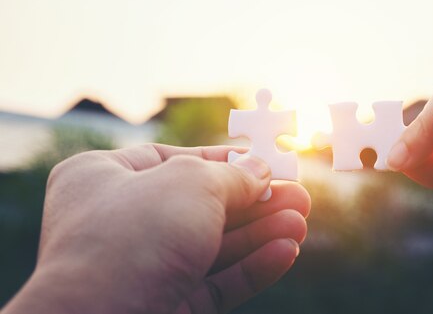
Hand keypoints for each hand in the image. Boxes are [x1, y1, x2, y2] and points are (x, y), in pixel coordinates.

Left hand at [2, 144, 310, 313]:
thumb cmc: (134, 236)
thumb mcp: (191, 184)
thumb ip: (233, 175)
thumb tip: (261, 170)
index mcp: (105, 178)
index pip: (173, 160)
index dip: (223, 160)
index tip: (264, 160)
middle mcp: (121, 222)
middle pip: (203, 206)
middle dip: (255, 201)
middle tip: (298, 195)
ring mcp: (141, 268)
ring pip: (213, 246)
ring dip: (261, 233)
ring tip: (300, 222)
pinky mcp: (162, 306)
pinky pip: (213, 282)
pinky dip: (250, 267)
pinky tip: (285, 252)